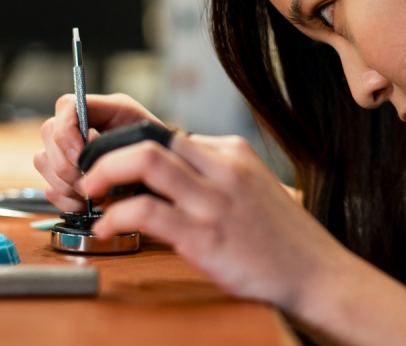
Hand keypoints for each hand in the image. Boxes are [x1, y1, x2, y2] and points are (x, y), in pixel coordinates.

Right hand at [34, 92, 159, 211]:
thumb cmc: (161, 156)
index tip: (80, 154)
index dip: (67, 130)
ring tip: (93, 194)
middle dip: (66, 162)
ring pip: (43, 160)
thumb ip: (117, 142)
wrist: (165, 179)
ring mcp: (69, 152)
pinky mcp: (66, 178)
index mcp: (102, 109)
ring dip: (66, 183)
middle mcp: (81, 127)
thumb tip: (86, 159)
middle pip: (49, 132)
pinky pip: (49, 188)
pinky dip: (67, 200)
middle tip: (89, 180)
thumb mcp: (147, 140)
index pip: (67, 105)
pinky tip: (87, 204)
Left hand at [76, 133, 354, 311]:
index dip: (125, 145)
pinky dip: (116, 216)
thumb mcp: (252, 186)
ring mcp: (214, 200)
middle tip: (89, 172)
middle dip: (107, 149)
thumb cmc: (282, 236)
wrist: (316, 272)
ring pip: (145, 161)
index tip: (106, 162)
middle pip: (150, 136)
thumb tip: (168, 170)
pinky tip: (108, 228)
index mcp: (232, 152)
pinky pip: (147, 212)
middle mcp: (222, 167)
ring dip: (105, 173)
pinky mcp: (205, 235)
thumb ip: (214, 173)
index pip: (165, 133)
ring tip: (91, 192)